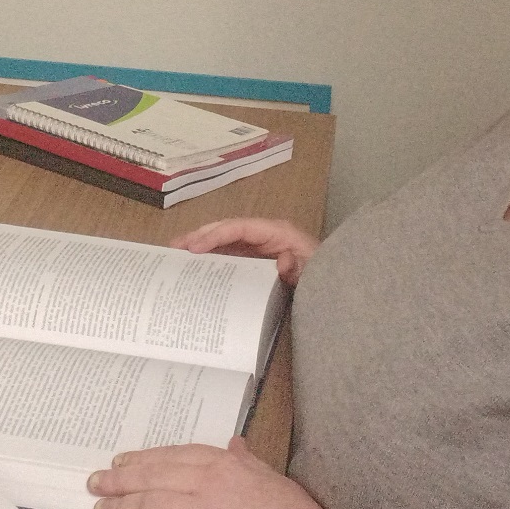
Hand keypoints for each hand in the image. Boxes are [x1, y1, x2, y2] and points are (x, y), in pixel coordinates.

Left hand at [90, 437, 326, 508]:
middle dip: (119, 480)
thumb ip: (246, 460)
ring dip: (119, 508)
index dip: (143, 458)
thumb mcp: (271, 476)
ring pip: (146, 506)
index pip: (173, 455)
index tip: (123, 462)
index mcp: (224, 465)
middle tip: (97, 482)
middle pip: (152, 477)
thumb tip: (235, 444)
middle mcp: (207, 484)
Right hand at [171, 218, 318, 284]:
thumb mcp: (314, 272)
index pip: (240, 227)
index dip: (216, 234)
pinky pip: (230, 253)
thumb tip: (282, 259)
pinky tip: (196, 266)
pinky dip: (211, 257)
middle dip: (201, 235)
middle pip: (227, 228)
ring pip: (225, 239)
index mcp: (278, 232)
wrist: (334, 282)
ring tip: (177, 254)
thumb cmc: (323, 274)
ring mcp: (259, 245)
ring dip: (202, 244)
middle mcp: (265, 234)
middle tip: (175, 247)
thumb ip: (299, 268)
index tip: (195, 247)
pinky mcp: (256, 258)